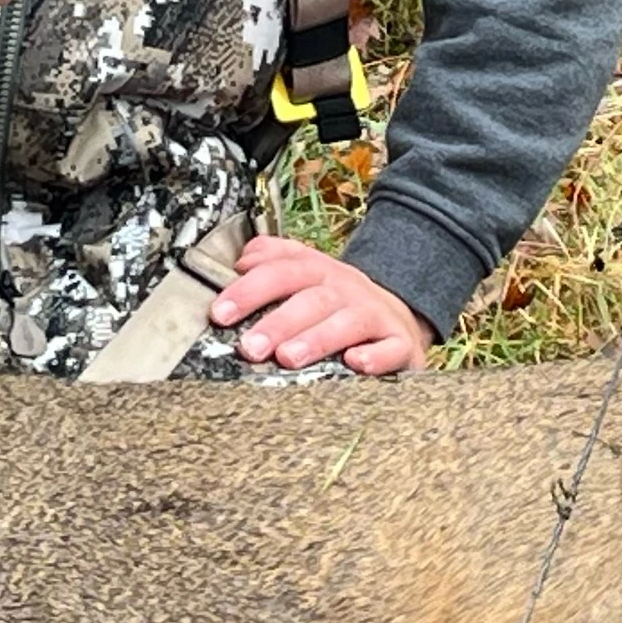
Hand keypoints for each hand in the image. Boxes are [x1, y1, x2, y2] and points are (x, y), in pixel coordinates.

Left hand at [212, 235, 432, 374]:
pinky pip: (391, 349)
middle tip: (250, 347)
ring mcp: (376, 315)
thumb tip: (241, 260)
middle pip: (312, 299)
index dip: (250, 290)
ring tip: (289, 358)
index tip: (220, 313)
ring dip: (317, 339)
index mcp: (318, 271)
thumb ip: (273, 260)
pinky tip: (355, 363)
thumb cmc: (339, 302)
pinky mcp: (401, 344)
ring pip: (348, 323)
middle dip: (279, 322)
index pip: (281, 271)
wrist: (397, 315)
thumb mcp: (307, 272)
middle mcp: (346, 289)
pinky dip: (375, 356)